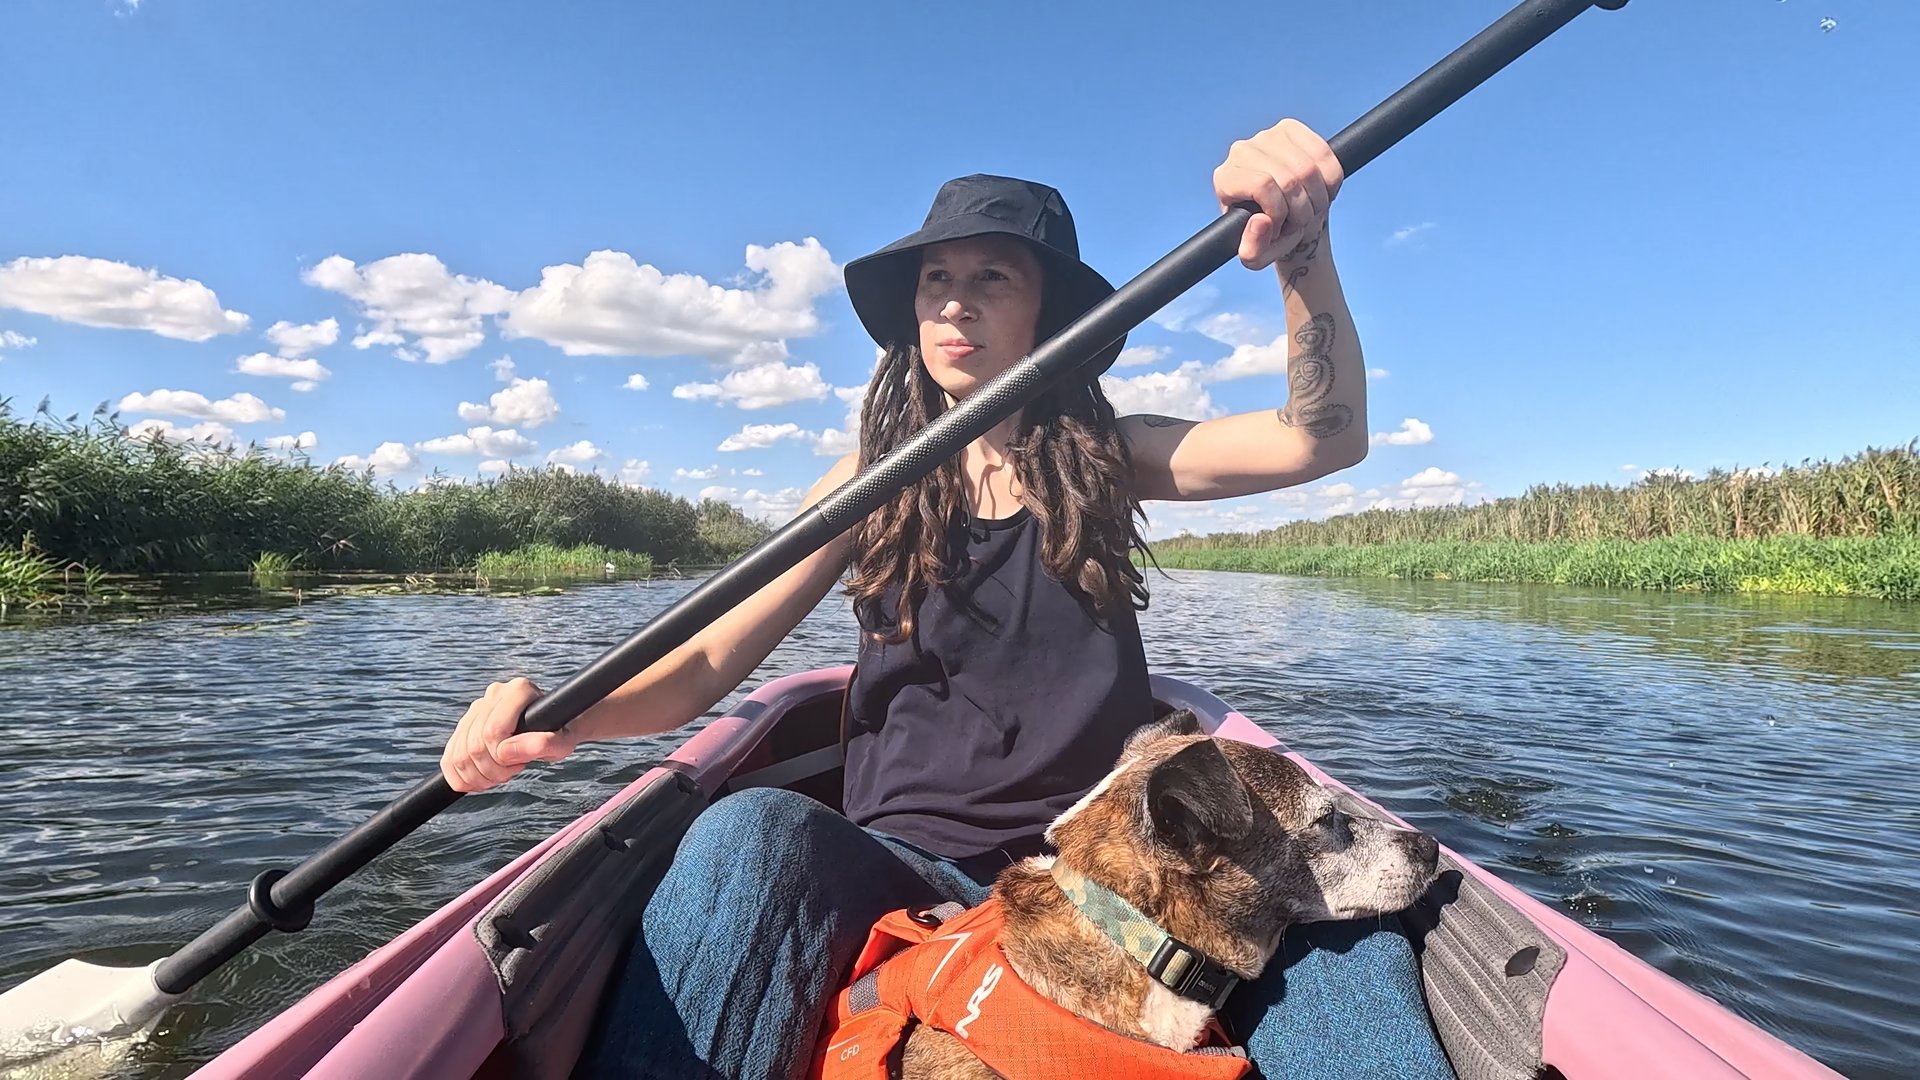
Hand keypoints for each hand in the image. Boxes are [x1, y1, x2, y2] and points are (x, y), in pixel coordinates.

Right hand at [440, 676, 579, 792]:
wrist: (554, 729)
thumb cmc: (561, 734)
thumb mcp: (562, 743)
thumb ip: (543, 745)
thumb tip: (509, 751)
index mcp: (518, 691)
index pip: (493, 731)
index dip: (503, 757)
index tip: (521, 764)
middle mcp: (494, 694)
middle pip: (474, 745)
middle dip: (492, 771)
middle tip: (511, 773)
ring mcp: (477, 708)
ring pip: (458, 754)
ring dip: (477, 777)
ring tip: (499, 775)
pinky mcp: (465, 725)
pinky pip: (449, 758)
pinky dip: (461, 777)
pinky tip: (482, 780)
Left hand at [1213, 118, 1343, 270]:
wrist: (1289, 215)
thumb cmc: (1269, 235)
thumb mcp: (1257, 256)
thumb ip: (1252, 251)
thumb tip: (1260, 221)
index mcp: (1225, 179)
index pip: (1262, 186)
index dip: (1279, 211)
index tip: (1279, 227)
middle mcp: (1242, 151)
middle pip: (1289, 179)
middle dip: (1303, 211)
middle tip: (1300, 223)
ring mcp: (1267, 136)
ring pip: (1309, 168)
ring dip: (1318, 199)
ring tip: (1310, 210)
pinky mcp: (1291, 128)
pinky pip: (1324, 155)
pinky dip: (1331, 181)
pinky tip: (1322, 192)